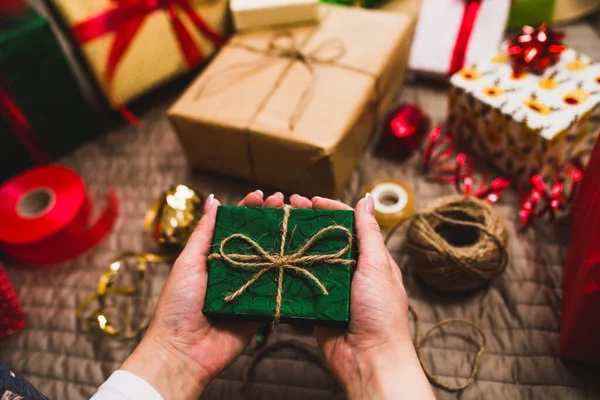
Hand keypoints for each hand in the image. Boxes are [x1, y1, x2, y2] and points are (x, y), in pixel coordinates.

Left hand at [121, 191, 285, 398]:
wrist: (182, 351)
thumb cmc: (178, 304)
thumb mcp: (188, 262)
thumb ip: (204, 232)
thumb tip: (214, 200)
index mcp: (217, 257)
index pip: (237, 227)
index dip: (250, 209)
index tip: (263, 195)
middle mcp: (236, 270)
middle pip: (258, 240)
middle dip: (272, 221)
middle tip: (287, 203)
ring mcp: (250, 289)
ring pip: (272, 262)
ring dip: (285, 243)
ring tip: (297, 222)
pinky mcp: (261, 310)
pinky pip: (278, 291)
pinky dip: (290, 276)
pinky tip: (302, 257)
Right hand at [291, 194, 433, 399]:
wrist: (368, 359)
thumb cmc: (380, 312)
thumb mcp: (377, 267)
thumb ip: (369, 234)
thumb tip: (369, 199)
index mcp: (369, 259)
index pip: (349, 225)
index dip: (330, 210)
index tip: (312, 200)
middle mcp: (350, 270)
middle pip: (326, 238)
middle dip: (308, 221)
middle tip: (287, 206)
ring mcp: (332, 287)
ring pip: (310, 259)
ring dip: (295, 242)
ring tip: (276, 226)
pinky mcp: (316, 305)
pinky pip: (301, 284)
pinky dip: (289, 270)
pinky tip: (275, 256)